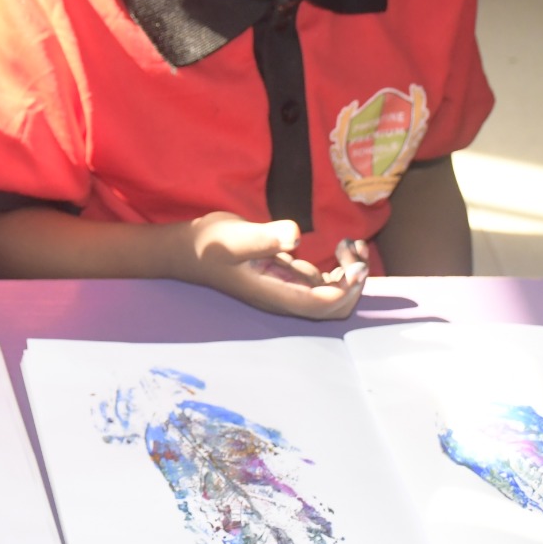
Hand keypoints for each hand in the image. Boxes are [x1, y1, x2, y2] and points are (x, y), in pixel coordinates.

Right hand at [181, 213, 367, 319]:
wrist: (188, 248)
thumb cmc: (209, 244)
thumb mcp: (236, 236)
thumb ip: (266, 237)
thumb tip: (296, 235)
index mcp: (275, 295)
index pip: (322, 304)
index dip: (346, 288)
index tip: (354, 262)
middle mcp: (285, 298)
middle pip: (334, 307)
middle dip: (353, 283)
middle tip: (351, 249)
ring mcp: (287, 289)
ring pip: (332, 294)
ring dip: (350, 274)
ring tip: (350, 244)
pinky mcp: (287, 277)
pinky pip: (323, 282)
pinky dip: (339, 268)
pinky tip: (338, 246)